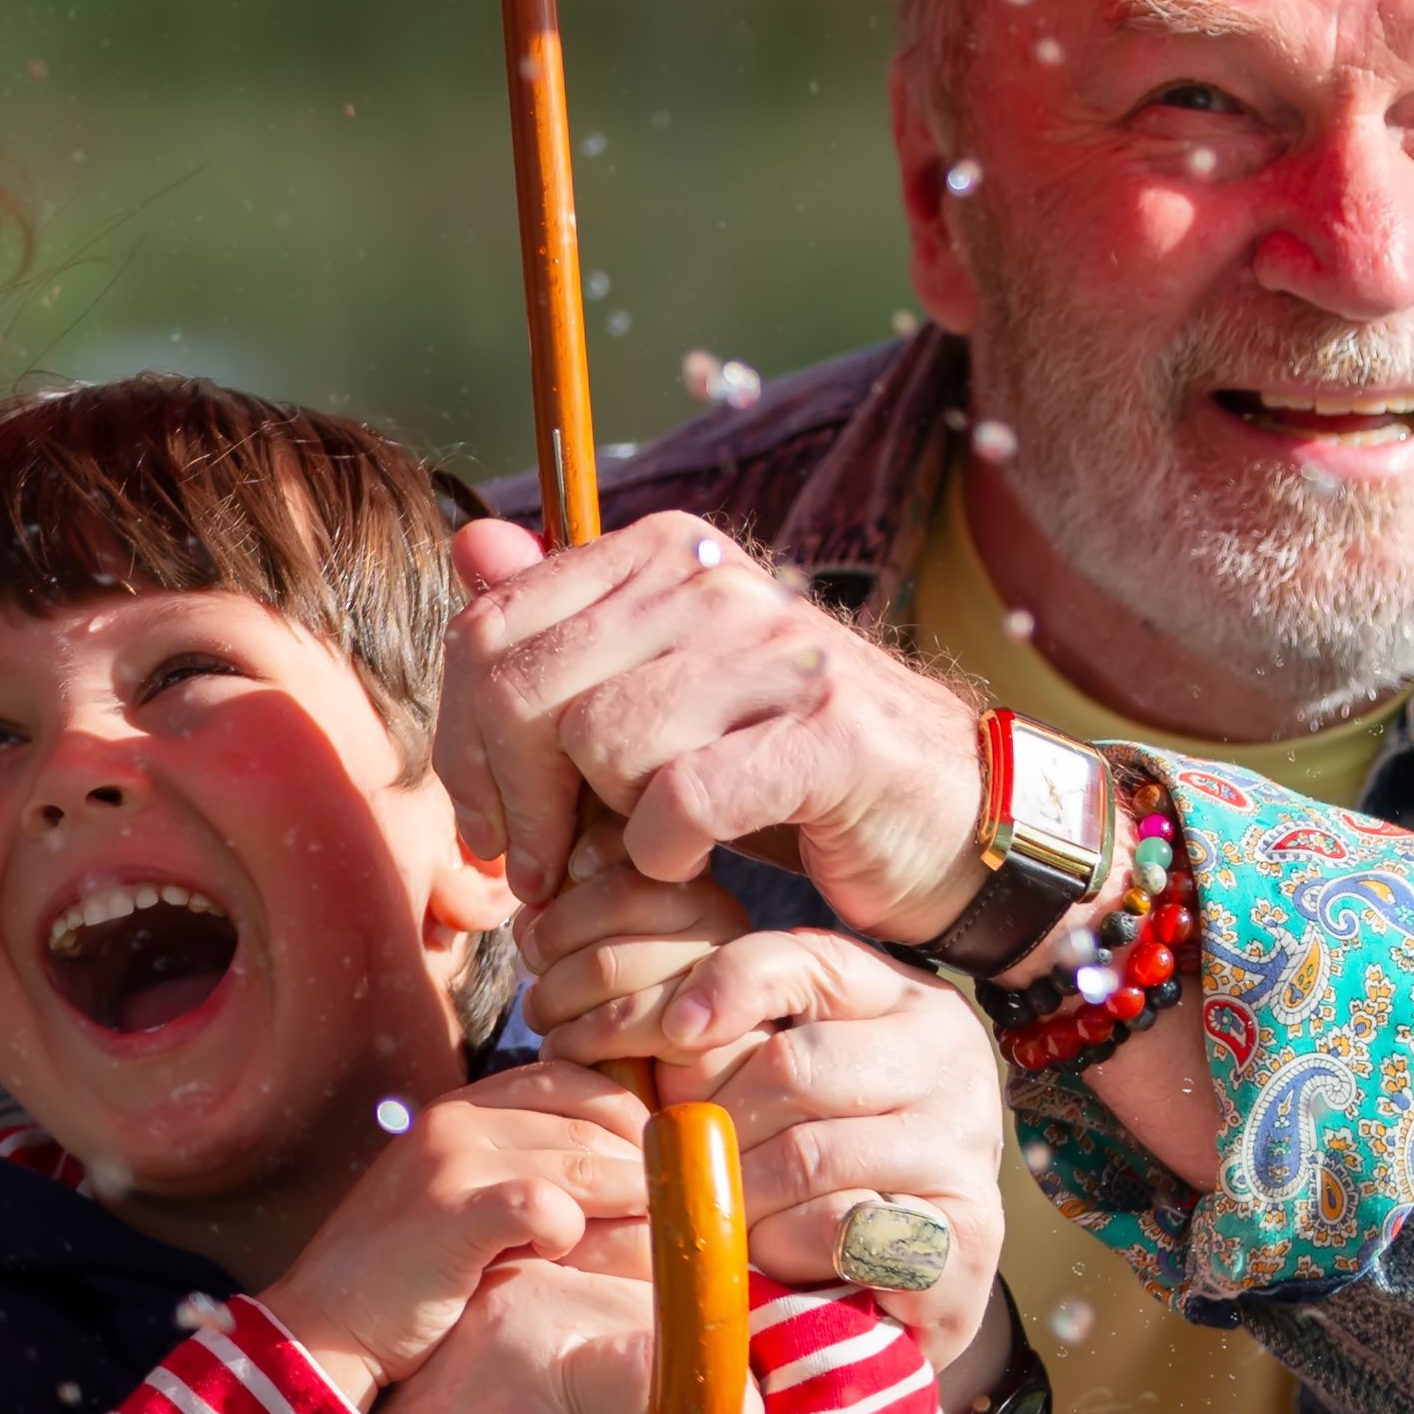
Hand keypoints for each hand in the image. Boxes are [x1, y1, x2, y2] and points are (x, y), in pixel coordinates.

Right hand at [256, 1060, 646, 1408]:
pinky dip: (577, 1235)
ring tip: (657, 1254)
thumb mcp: (462, 1205)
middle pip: (596, 1126)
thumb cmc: (403, 1282)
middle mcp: (459, 1119)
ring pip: (589, 1166)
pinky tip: (571, 1261)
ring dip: (633, 1212)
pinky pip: (550, 1208)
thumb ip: (524, 1176)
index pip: (576, 1082)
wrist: (320, 1332)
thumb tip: (631, 1182)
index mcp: (464, 1108)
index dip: (632, 1121)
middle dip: (649, 1173)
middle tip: (683, 1219)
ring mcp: (451, 1162)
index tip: (663, 1168)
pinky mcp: (450, 1214)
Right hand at [299, 1259, 793, 1413]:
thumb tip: (729, 1362)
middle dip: (719, 1412)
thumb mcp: (506, 1390)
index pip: (657, 1283)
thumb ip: (588, 1354)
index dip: (703, 1350)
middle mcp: (516, 1319)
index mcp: (518, 1283)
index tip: (705, 1406)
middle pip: (680, 1341)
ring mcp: (517, 1409)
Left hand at [439, 516, 986, 945]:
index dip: (462, 740)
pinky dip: (664, 853)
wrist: (951, 808)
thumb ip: (565, 623)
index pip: (492, 627)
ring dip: (598, 829)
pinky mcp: (827, 738)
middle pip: (527, 689)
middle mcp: (716, 581)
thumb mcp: (663, 686)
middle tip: (535, 868)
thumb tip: (468, 545)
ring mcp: (778, 653)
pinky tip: (685, 864)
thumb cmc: (783, 757)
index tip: (486, 822)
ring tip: (629, 858)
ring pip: (601, 742)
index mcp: (663, 553)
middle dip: (512, 800)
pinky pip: (683, 799)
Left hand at [523, 876, 1009, 1389]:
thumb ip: (736, 1045)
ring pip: (808, 1154)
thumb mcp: (789, 1086)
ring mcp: (965, 1143)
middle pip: (791, 1066)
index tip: (667, 1036)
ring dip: (739, 1199)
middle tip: (673, 1171)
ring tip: (716, 1223)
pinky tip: (774, 1261)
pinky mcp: (969, 1233)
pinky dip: (787, 1248)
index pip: (804, 961)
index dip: (724, 986)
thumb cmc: (836, 1169)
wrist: (927, 1278)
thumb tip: (638, 1031)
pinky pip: (843, 1230)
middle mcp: (947, 1054)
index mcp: (902, 999)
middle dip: (712, 1125)